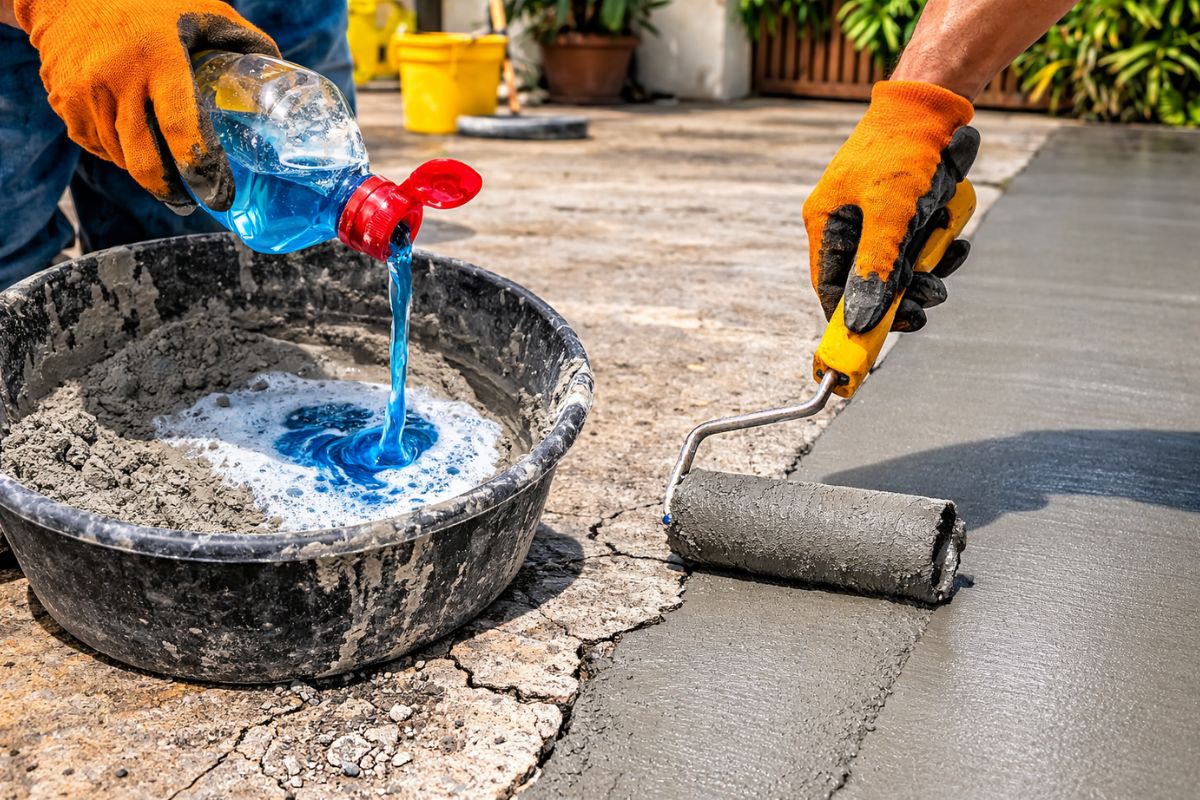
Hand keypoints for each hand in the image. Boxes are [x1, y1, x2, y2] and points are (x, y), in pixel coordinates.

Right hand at [15, 0, 279, 211]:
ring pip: (119, 156)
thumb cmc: (151, 0)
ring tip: (164, 174)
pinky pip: (93, 144)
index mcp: (161, 60)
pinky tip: (130, 146)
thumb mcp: (203, 11)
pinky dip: (114, 152)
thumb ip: (243, 41)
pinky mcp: (63, 99)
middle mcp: (119, 79)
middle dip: (171, 191)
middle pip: (145, 159)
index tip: (220, 197)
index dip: (202, 171)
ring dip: (144, 171)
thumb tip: (284, 74)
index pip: (182, 130)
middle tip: (190, 203)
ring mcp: (85, 91)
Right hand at [803, 81, 979, 333]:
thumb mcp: (892, 214)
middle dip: (903, 295)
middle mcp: (847, 224)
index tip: (877, 343)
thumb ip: (876, 269)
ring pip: (899, 269)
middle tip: (933, 301)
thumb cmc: (906, 150)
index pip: (831, 289)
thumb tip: (861, 323)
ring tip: (952, 257)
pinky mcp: (905, 213)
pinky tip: (958, 241)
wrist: (937, 103)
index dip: (851, 320)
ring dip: (928, 271)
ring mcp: (876, 219)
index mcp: (827, 224)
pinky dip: (939, 250)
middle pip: (869, 283)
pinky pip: (919, 248)